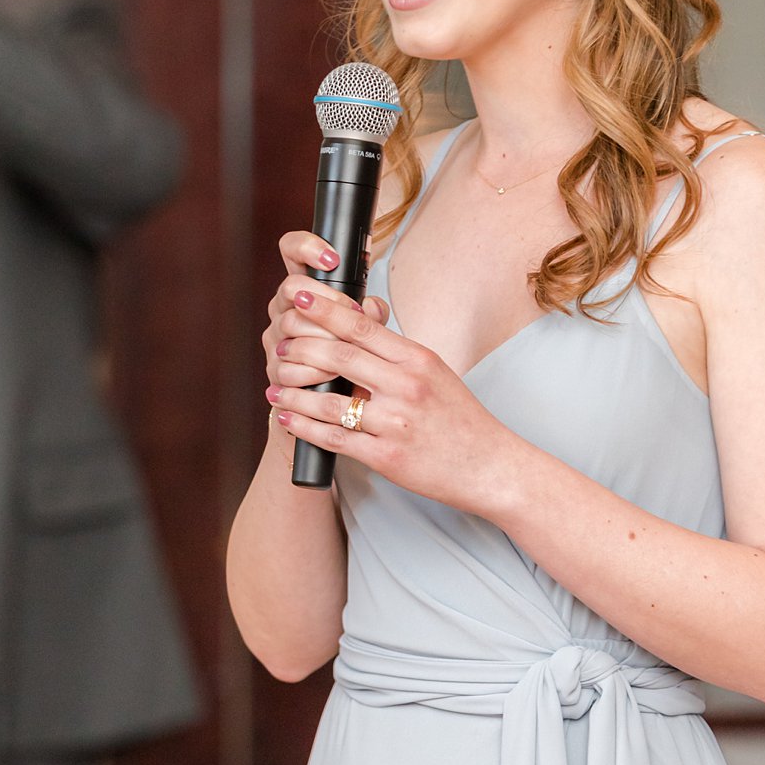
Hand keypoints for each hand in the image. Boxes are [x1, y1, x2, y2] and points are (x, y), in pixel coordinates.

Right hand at [264, 230, 392, 397]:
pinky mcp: (274, 368)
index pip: (291, 249)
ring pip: (289, 325)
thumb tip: (372, 308)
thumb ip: (373, 314)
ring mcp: (275, 337)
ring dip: (324, 339)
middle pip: (292, 287)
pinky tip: (332, 376)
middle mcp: (282, 307)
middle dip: (329, 303)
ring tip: (349, 352)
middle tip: (356, 319)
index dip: (307, 247)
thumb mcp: (369, 327)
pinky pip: (288, 364)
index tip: (333, 260)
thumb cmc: (355, 354)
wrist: (340, 396)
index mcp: (304, 289)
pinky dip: (314, 372)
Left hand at [268, 275, 519, 513]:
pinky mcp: (386, 456)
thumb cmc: (461, 419)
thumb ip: (397, 356)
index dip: (326, 311)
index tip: (302, 299)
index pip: (363, 327)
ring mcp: (395, 423)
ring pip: (329, 402)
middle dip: (302, 347)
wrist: (489, 466)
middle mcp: (406, 386)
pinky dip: (304, 427)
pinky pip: (334, 439)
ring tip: (274, 384)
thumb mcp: (436, 373)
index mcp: (418, 360)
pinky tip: (287, 417)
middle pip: (340, 357)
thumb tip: (357, 330)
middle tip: (281, 344)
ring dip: (294, 391)